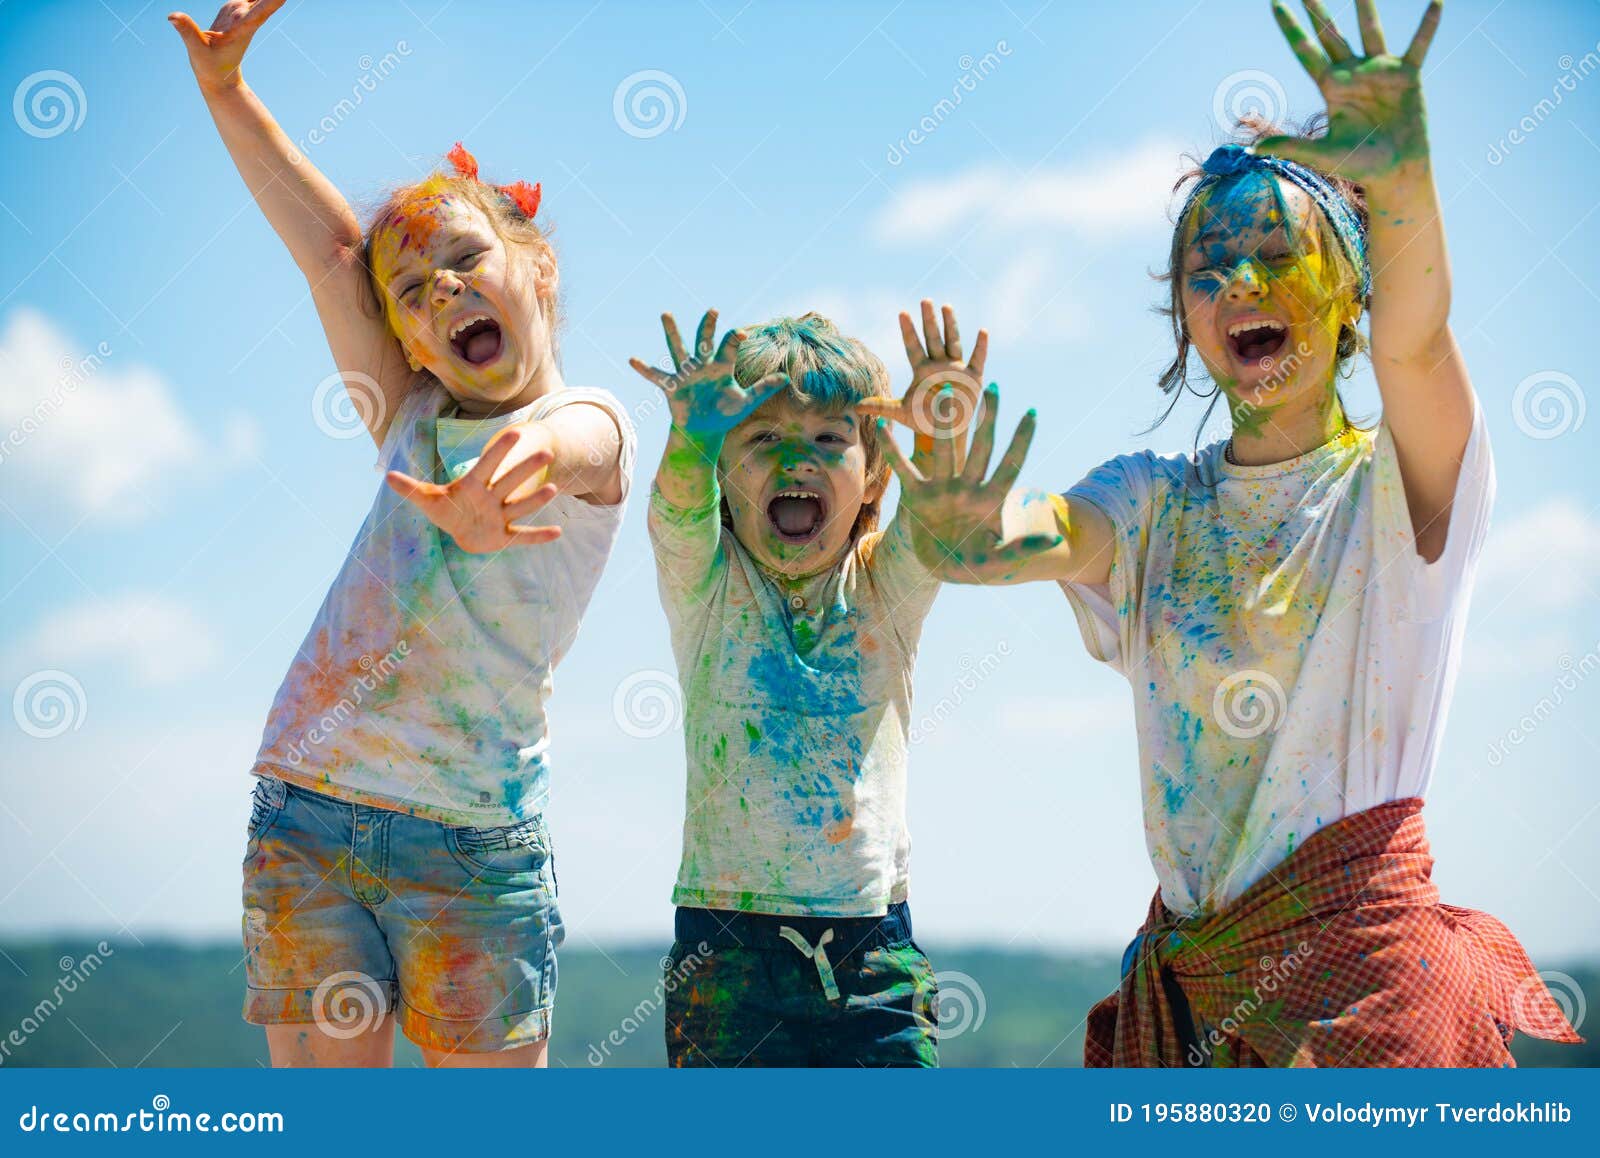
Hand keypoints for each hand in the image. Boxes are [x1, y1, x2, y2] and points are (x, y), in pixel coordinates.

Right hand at [168, 0, 286, 91]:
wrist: (219, 78)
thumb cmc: (210, 68)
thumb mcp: (197, 51)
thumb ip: (188, 32)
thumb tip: (172, 16)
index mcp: (241, 28)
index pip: (260, 12)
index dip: (272, 3)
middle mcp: (245, 18)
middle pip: (263, 0)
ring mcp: (240, 13)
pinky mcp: (234, 11)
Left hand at [385, 425, 559, 553]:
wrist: (462, 532)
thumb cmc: (447, 510)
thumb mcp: (428, 500)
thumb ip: (411, 489)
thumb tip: (388, 476)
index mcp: (474, 485)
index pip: (487, 465)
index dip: (499, 451)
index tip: (515, 432)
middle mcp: (492, 498)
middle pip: (510, 481)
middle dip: (526, 469)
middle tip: (545, 453)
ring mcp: (501, 516)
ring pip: (521, 506)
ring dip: (536, 499)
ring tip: (552, 488)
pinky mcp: (505, 536)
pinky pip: (524, 536)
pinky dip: (539, 536)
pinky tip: (557, 533)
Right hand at [629, 309, 788, 444]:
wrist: (704, 430)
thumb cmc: (725, 412)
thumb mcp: (746, 402)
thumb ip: (763, 389)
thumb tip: (786, 379)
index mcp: (721, 367)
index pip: (728, 349)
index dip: (733, 340)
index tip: (740, 332)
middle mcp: (703, 365)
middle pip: (704, 341)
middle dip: (708, 326)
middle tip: (713, 310)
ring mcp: (686, 374)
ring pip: (679, 349)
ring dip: (673, 332)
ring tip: (667, 313)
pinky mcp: (673, 386)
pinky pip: (657, 376)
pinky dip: (645, 369)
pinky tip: (632, 359)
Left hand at [856, 300, 987, 440]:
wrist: (945, 432)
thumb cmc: (923, 418)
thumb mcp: (901, 412)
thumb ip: (880, 406)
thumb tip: (855, 406)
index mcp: (921, 369)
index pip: (913, 346)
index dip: (908, 331)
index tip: (902, 313)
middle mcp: (938, 364)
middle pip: (932, 338)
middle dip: (929, 320)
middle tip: (925, 300)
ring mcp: (956, 368)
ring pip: (952, 342)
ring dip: (950, 325)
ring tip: (946, 306)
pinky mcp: (973, 377)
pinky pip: (977, 359)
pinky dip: (981, 346)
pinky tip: (983, 331)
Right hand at [877, 384, 1060, 581]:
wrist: (943, 569)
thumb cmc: (975, 564)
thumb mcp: (999, 560)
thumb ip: (1023, 549)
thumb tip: (1056, 538)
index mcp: (991, 500)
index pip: (1010, 464)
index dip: (1021, 440)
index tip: (1032, 413)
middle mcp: (968, 488)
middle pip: (980, 448)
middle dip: (987, 419)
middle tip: (991, 387)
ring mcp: (942, 489)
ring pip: (945, 451)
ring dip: (945, 424)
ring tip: (947, 392)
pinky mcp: (918, 497)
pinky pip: (905, 470)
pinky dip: (894, 449)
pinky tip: (884, 425)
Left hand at [1260, 0, 1441, 180]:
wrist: (1395, 171)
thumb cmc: (1359, 163)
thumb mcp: (1323, 154)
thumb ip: (1292, 147)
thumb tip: (1254, 149)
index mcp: (1331, 86)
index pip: (1305, 51)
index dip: (1290, 28)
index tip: (1274, 3)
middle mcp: (1354, 72)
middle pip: (1331, 34)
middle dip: (1318, 9)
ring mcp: (1381, 70)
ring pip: (1371, 30)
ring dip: (1365, 6)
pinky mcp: (1408, 75)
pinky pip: (1419, 45)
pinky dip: (1428, 25)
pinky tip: (1438, 2)